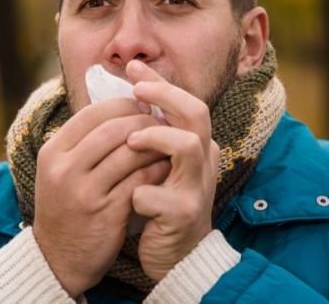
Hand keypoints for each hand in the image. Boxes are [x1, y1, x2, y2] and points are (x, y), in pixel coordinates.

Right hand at [33, 97, 170, 296]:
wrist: (58, 259)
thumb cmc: (66, 207)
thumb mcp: (60, 170)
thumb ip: (83, 141)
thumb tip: (121, 107)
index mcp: (52, 152)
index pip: (92, 113)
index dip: (122, 105)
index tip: (142, 106)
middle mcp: (65, 169)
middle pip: (112, 129)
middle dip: (142, 121)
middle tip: (162, 121)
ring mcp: (85, 192)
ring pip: (129, 152)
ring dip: (155, 143)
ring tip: (169, 141)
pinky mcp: (106, 213)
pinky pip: (139, 180)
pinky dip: (156, 169)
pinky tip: (167, 166)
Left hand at [125, 60, 219, 280]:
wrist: (176, 259)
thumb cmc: (160, 207)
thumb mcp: (158, 167)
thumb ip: (149, 136)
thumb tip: (124, 97)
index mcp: (197, 147)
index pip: (186, 103)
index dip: (160, 84)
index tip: (132, 69)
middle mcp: (204, 162)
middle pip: (196, 113)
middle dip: (164, 96)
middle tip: (135, 90)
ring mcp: (197, 188)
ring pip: (187, 145)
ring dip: (155, 138)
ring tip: (130, 141)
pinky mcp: (185, 216)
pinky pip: (158, 195)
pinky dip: (139, 194)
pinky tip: (128, 201)